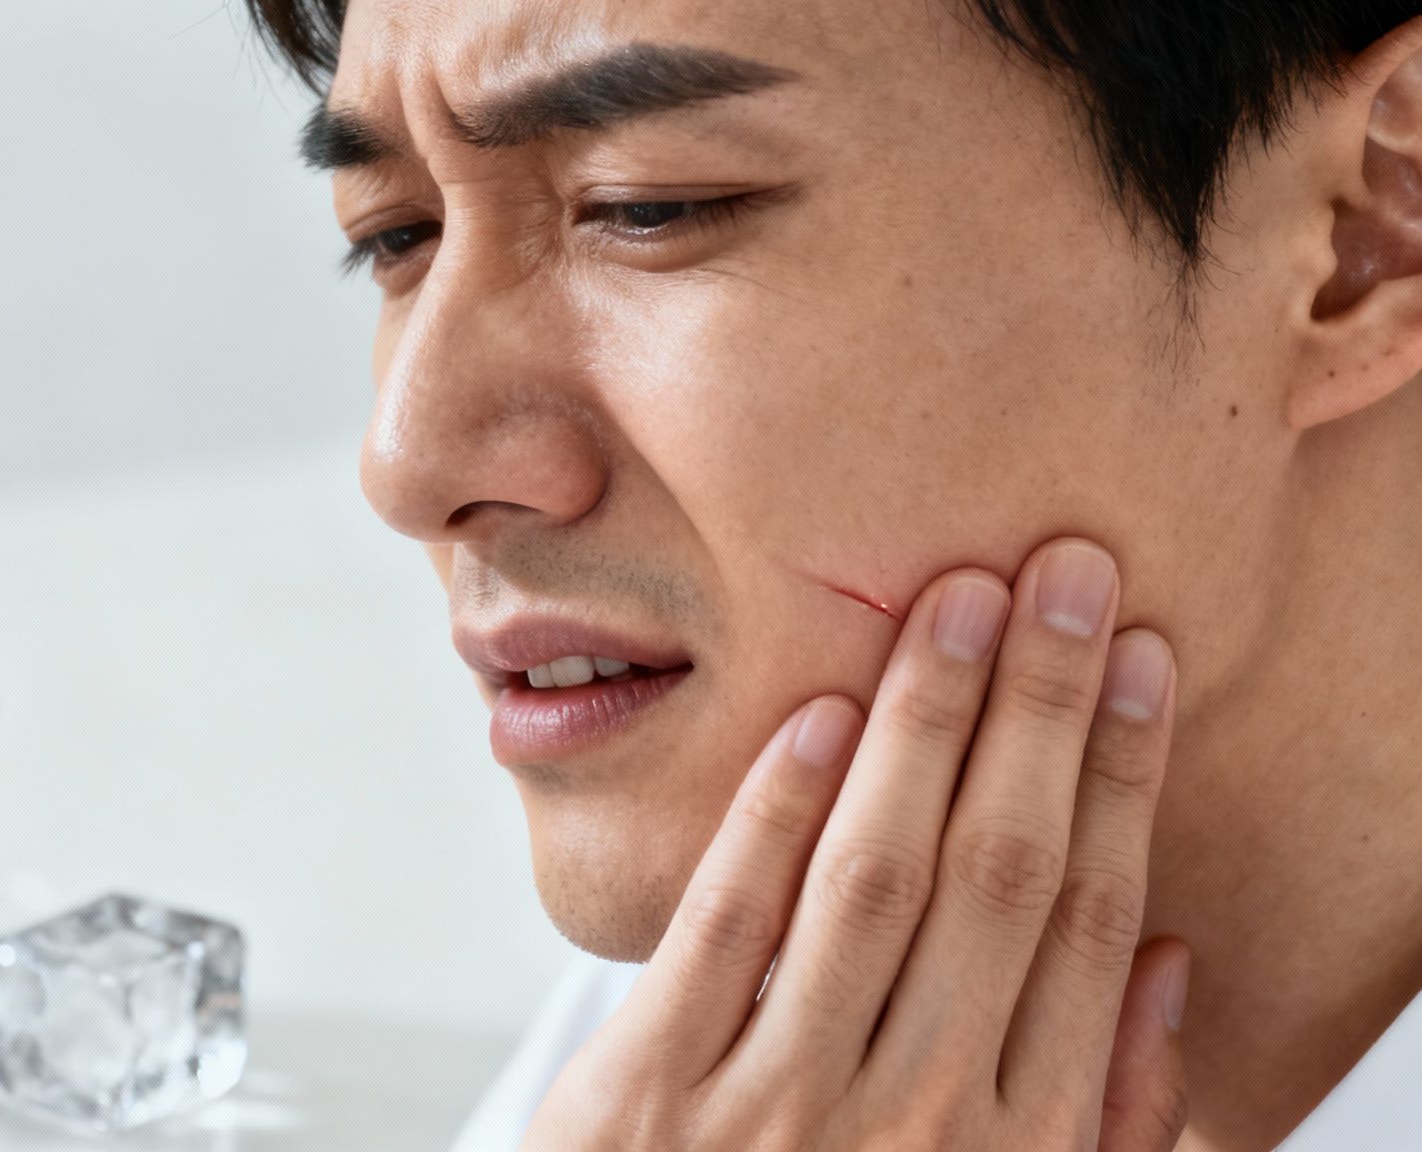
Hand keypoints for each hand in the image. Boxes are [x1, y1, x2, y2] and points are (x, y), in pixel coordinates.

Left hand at [521, 537, 1189, 1151]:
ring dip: (925, 728)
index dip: (1122, 781)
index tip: (1143, 663)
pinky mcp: (650, 1091)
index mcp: (1016, 1148)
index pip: (1091, 926)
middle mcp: (915, 1120)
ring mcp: (778, 1103)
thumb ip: (1100, 1116)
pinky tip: (817, 717)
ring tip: (961, 605)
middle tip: (1070, 574)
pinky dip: (774, 816)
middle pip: (1002, 877)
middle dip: (1045, 713)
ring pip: (875, 879)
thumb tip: (1173, 964)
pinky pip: (725, 928)